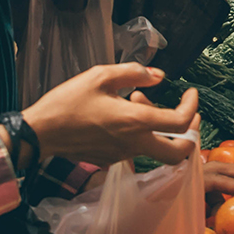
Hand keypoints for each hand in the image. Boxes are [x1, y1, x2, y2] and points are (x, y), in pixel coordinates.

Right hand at [22, 63, 200, 164]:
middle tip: (187, 113)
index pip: (181, 123)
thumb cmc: (68, 102)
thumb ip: (133, 73)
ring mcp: (122, 155)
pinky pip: (136, 149)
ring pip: (156, 149)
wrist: (40, 132)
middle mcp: (134, 144)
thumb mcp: (100, 76)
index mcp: (135, 122)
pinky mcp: (111, 160)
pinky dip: (139, 133)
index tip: (191, 93)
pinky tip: (121, 114)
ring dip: (158, 127)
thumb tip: (157, 76)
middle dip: (192, 134)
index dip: (193, 107)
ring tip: (136, 100)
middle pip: (179, 153)